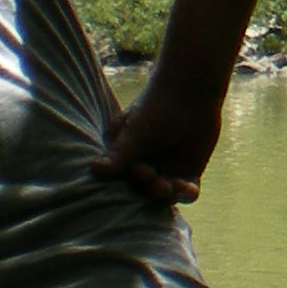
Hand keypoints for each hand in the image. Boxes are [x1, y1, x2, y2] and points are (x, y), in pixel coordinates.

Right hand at [96, 63, 223, 207]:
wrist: (191, 92)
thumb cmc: (157, 106)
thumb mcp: (137, 131)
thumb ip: (120, 153)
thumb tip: (95, 169)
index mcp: (122, 158)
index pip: (121, 178)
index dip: (131, 179)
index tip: (141, 170)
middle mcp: (141, 168)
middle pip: (143, 191)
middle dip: (151, 189)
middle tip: (160, 183)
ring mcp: (165, 172)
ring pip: (164, 194)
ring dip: (169, 195)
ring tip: (175, 186)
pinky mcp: (187, 173)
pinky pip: (187, 192)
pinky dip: (187, 193)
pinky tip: (189, 189)